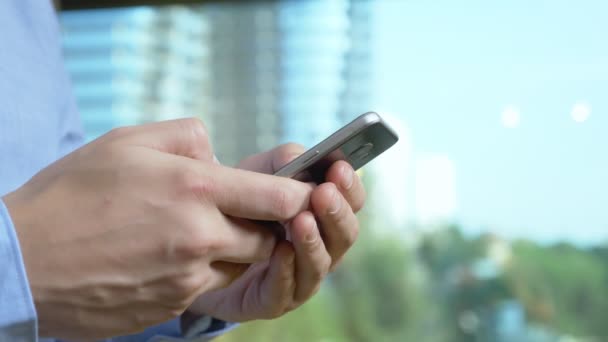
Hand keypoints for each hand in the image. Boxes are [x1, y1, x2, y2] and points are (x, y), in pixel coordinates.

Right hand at [2, 119, 312, 338]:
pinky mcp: (171, 306)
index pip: (280, 197)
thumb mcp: (128, 141)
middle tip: (239, 210)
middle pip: (267, 238)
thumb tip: (219, 155)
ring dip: (232, 249)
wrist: (20, 261)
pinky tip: (165, 256)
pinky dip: (201, 272)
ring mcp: (187, 278)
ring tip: (194, 231)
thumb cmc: (71, 194)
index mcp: (196, 189)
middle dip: (263, 225)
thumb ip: (188, 138)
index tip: (304, 192)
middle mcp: (200, 238)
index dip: (299, 194)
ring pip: (239, 266)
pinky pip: (206, 288)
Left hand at [187, 143, 365, 320]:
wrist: (203, 246)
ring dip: (313, 241)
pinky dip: (285, 270)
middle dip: (336, 213)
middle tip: (324, 193)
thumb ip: (282, 163)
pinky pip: (286, 290)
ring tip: (302, 220)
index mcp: (324, 216)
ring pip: (320, 264)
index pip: (352, 203)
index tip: (340, 168)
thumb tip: (302, 158)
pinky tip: (280, 250)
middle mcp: (321, 249)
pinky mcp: (273, 301)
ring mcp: (300, 278)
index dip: (350, 187)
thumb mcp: (257, 175)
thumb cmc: (240, 207)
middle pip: (344, 236)